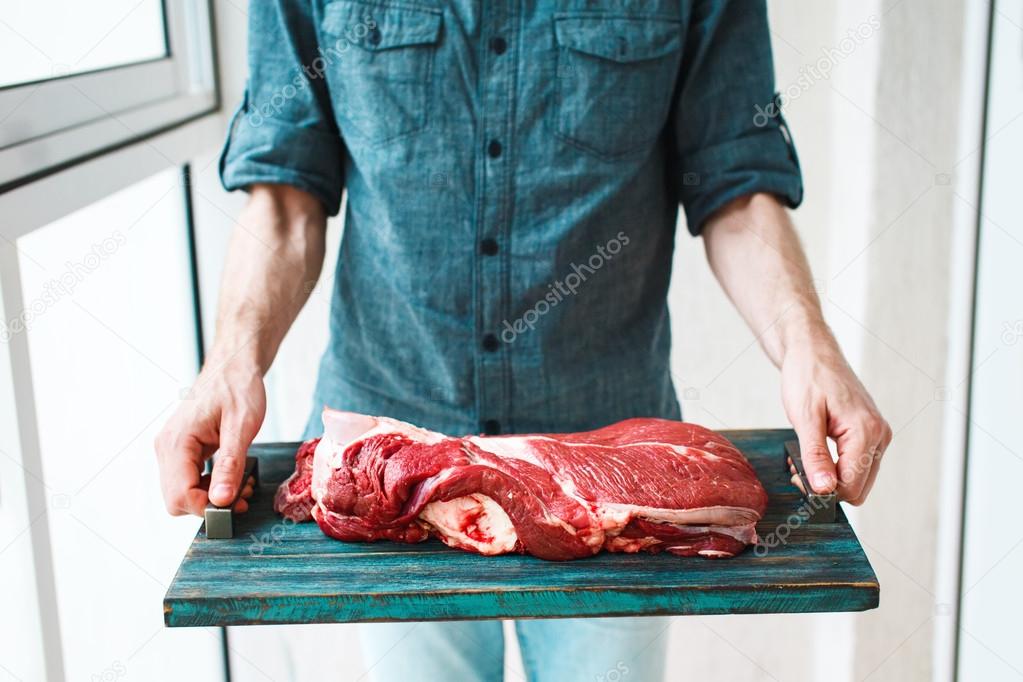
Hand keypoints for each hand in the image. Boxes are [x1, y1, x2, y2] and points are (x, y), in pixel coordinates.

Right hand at [154, 358, 265, 515]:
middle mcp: (166, 447)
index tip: (236, 504)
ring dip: (210, 496)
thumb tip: (221, 500)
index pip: (179, 495)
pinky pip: (187, 480)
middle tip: (242, 495)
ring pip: (181, 492)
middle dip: (209, 504)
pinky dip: (208, 486)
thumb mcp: (242, 427)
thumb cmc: (238, 388)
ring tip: (241, 485)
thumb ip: (230, 465)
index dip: (207, 507)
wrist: (234, 367)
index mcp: (176, 442)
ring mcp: (171, 449)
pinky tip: (231, 477)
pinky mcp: (180, 450)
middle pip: (176, 499)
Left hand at [780, 338, 891, 504]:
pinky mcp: (870, 433)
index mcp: (867, 432)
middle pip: (859, 488)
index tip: (797, 478)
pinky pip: (857, 464)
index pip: (852, 486)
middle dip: (827, 486)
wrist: (813, 352)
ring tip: (804, 459)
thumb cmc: (808, 377)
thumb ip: (815, 456)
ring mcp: (877, 435)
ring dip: (831, 477)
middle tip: (797, 470)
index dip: (823, 490)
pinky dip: (836, 466)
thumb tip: (824, 490)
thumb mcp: (805, 418)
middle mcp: (879, 435)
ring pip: (858, 478)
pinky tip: (815, 454)